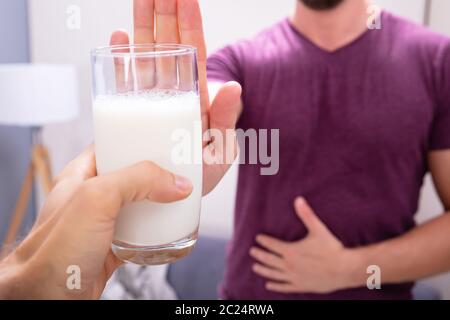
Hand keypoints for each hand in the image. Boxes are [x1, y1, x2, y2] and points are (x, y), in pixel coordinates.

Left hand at [0, 147, 192, 298]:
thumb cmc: (53, 254)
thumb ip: (136, 180)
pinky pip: (140, 233)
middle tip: (179, 171)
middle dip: (157, 174)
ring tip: (180, 197)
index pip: (112, 146)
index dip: (138, 141)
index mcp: (80, 176)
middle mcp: (90, 197)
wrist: (47, 301)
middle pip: (131, 176)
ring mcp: (101, 224)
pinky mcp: (111, 247)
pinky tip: (168, 232)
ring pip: (138, 205)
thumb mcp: (96, 199)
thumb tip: (176, 182)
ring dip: (159, 203)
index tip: (164, 142)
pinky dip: (157, 232)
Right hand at [110, 0, 241, 194]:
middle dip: (164, 13)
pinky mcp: (134, 114)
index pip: (195, 52)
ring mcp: (153, 102)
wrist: (172, 203)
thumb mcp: (219, 152)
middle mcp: (175, 94)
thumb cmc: (200, 179)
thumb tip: (234, 87)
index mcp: (198, 99)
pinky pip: (127, 82)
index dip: (189, 24)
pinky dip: (123, 59)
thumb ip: (225, 120)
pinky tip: (119, 37)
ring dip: (143, 27)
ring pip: (147, 56)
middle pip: (169, 45)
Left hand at [250, 197, 359, 293]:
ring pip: (274, 274)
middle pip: (269, 259)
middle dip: (259, 254)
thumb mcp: (318, 229)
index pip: (272, 245)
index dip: (264, 241)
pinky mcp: (301, 286)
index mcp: (291, 251)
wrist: (345, 269)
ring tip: (255, 267)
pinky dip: (275, 286)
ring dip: (263, 270)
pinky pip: (284, 287)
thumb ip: (306, 214)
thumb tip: (298, 199)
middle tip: (251, 251)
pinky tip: (269, 285)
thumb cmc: (332, 249)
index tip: (258, 238)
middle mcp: (290, 265)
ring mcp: (294, 277)